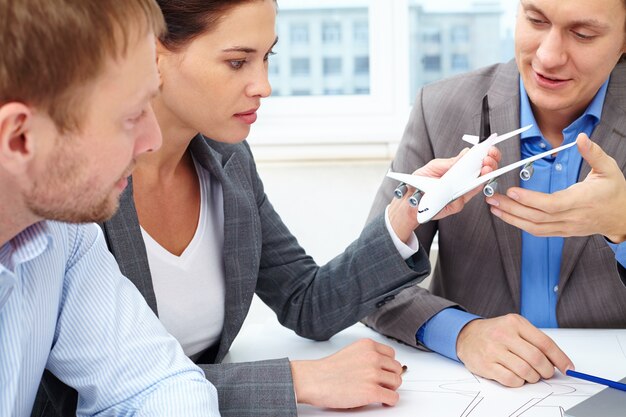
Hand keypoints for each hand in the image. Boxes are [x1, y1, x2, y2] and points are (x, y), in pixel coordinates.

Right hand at [290, 338, 402, 407]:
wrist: (313, 380)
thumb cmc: (327, 369)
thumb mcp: (351, 352)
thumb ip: (367, 356)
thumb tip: (381, 367)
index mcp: (367, 345)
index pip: (391, 354)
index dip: (387, 365)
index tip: (384, 372)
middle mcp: (372, 357)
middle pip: (396, 368)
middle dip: (390, 377)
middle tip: (381, 384)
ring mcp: (373, 374)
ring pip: (397, 382)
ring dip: (390, 389)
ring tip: (380, 392)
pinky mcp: (372, 391)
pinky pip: (393, 397)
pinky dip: (389, 401)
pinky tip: (382, 401)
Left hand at [389, 146, 500, 241]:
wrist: (409, 198)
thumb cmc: (421, 182)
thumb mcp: (434, 166)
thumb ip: (450, 162)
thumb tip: (467, 153)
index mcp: (461, 171)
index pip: (480, 163)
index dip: (489, 156)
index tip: (491, 150)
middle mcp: (464, 183)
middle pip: (484, 174)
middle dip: (491, 164)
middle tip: (489, 159)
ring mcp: (461, 194)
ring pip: (477, 187)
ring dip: (483, 176)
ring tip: (485, 168)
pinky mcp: (455, 205)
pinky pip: (463, 199)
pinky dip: (467, 190)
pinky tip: (469, 182)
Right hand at [456, 314, 573, 386]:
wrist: (466, 335)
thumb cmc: (495, 333)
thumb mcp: (514, 327)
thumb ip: (534, 340)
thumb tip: (558, 361)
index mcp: (515, 323)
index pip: (544, 343)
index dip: (560, 358)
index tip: (568, 368)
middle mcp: (503, 335)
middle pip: (536, 359)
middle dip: (547, 371)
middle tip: (546, 373)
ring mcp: (493, 350)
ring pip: (525, 371)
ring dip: (533, 377)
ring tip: (530, 374)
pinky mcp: (486, 365)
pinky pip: (511, 380)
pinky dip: (519, 382)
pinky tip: (516, 376)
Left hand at [487, 133, 625, 242]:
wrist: (623, 217)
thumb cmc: (615, 192)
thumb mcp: (609, 168)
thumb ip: (593, 153)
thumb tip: (582, 138)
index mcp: (581, 201)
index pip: (551, 204)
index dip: (530, 199)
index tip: (512, 190)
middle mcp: (571, 217)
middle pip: (536, 217)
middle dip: (511, 208)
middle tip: (492, 197)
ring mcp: (565, 227)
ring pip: (534, 227)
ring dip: (511, 218)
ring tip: (494, 206)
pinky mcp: (561, 231)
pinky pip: (538, 231)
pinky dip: (520, 224)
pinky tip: (507, 215)